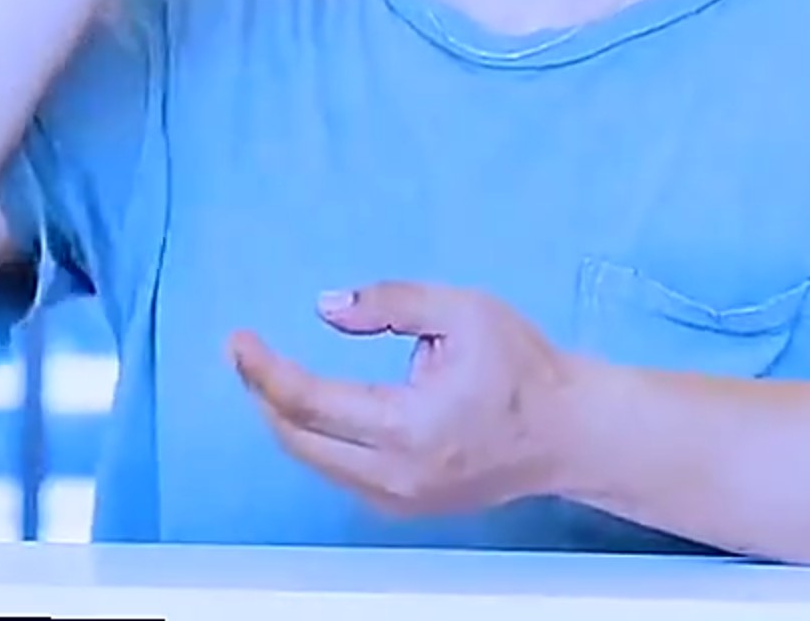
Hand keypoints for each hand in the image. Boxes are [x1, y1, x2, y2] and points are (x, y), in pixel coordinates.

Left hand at [230, 282, 574, 516]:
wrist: (570, 432)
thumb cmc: (523, 369)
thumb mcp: (462, 311)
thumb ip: (390, 302)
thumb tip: (326, 307)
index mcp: (406, 428)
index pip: (308, 402)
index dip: (263, 369)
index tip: (238, 340)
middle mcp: (394, 476)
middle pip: (297, 440)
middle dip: (262, 394)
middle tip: (246, 354)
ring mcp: (399, 500)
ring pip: (315, 462)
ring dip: (287, 418)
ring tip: (271, 374)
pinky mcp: (407, 507)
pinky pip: (340, 473)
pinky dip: (316, 439)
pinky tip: (314, 409)